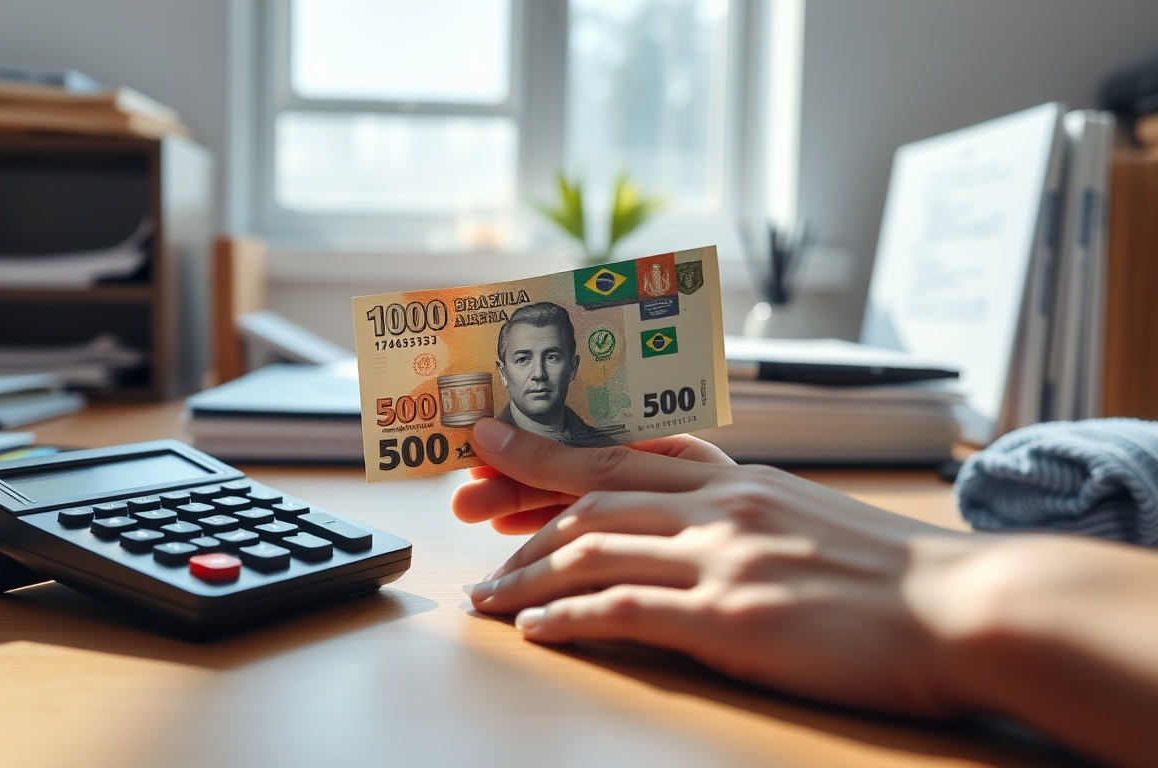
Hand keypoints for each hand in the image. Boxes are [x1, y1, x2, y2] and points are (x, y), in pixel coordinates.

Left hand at [457, 418, 986, 716]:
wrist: (967, 606)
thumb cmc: (892, 570)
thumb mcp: (808, 511)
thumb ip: (741, 503)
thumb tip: (691, 508)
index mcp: (738, 478)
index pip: (621, 451)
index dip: (547, 447)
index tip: (493, 444)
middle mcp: (722, 506)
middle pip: (590, 492)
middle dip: (517, 502)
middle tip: (466, 512)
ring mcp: (724, 559)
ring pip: (593, 547)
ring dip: (527, 569)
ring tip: (487, 593)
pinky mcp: (734, 619)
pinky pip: (625, 611)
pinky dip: (569, 616)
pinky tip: (536, 628)